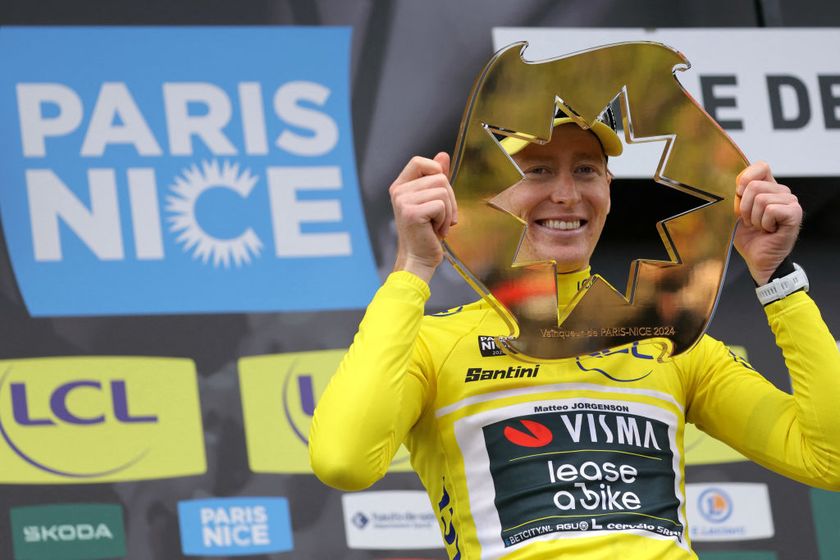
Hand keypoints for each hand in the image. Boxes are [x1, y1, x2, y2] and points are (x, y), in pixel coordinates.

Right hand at [389, 152, 457, 282]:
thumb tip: (443, 154)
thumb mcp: (432, 201)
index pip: (419, 162)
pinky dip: (446, 219)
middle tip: (442, 217)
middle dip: (450, 198)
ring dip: (449, 211)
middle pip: (439, 177)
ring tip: (439, 224)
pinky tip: (436, 231)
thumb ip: (435, 178)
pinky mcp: (412, 212)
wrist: (419, 260)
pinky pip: (442, 205)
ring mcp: (403, 201)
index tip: (440, 192)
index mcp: (400, 186)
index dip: (436, 171)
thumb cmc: (426, 233)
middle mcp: (399, 191)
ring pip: (443, 190)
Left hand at [733, 161, 801, 284]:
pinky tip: (769, 230)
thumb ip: (737, 195)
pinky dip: (764, 223)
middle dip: (744, 208)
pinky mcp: (795, 213)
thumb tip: (735, 184)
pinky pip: (770, 209)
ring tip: (760, 227)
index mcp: (768, 188)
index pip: (760, 167)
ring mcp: (791, 202)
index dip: (745, 179)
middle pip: (754, 186)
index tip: (738, 196)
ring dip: (754, 218)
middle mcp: (782, 192)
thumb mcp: (736, 213)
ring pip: (761, 199)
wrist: (758, 259)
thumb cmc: (749, 238)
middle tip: (751, 222)